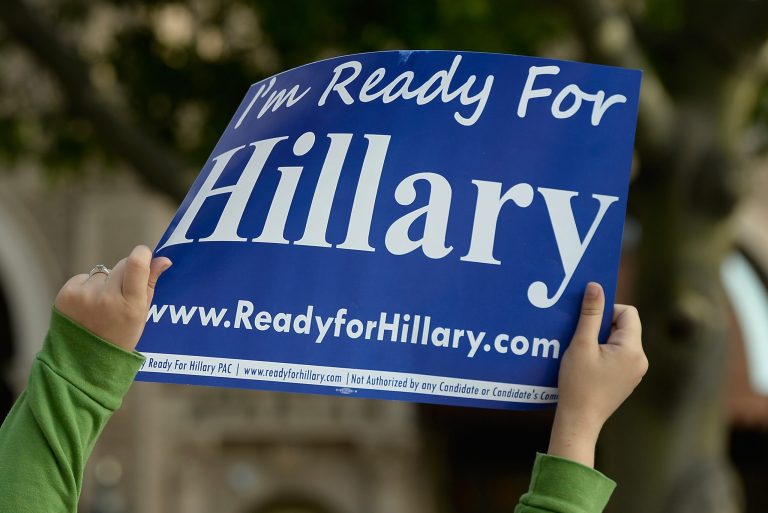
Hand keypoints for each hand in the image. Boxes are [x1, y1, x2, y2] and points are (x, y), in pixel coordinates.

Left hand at [54, 245, 171, 351]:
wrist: (83, 362)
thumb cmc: (120, 338)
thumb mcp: (142, 315)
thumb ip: (150, 284)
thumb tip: (162, 259)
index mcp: (130, 305)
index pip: (136, 263)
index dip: (142, 254)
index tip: (144, 257)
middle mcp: (106, 298)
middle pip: (122, 265)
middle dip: (126, 273)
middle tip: (123, 294)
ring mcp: (84, 295)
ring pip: (102, 273)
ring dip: (105, 283)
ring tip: (102, 306)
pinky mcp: (66, 294)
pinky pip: (84, 278)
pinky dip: (87, 288)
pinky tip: (88, 306)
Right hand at [547, 282, 647, 467]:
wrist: (580, 421)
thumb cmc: (578, 383)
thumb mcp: (581, 344)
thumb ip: (590, 314)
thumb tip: (596, 286)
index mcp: (632, 349)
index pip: (627, 312)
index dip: (606, 311)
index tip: (587, 323)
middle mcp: (640, 360)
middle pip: (624, 326)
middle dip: (601, 326)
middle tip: (582, 338)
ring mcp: (635, 372)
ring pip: (620, 341)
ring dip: (600, 340)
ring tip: (582, 353)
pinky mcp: (627, 380)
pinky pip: (618, 356)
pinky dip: (603, 353)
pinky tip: (586, 364)